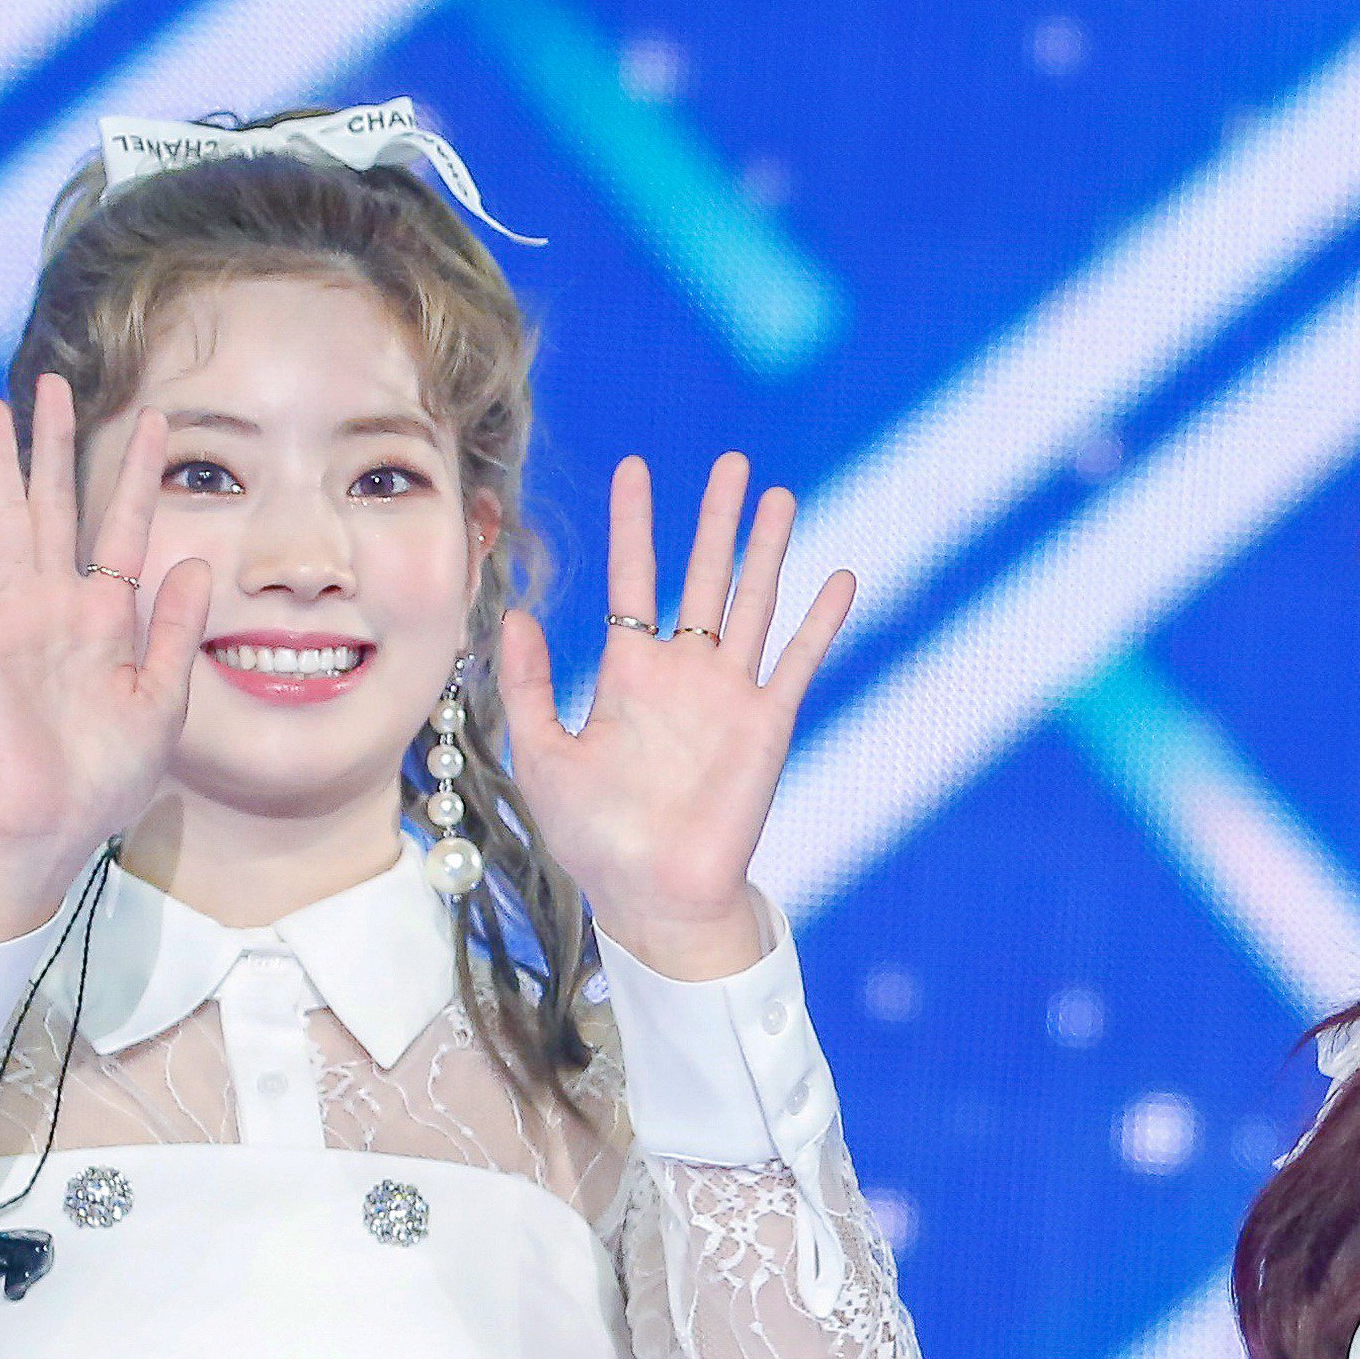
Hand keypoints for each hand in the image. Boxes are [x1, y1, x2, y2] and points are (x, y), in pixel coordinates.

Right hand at [0, 372, 214, 941]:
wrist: (52, 825)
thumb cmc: (107, 776)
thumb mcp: (164, 702)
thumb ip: (174, 631)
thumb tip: (197, 562)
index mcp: (113, 618)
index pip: (127, 528)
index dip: (140, 475)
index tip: (159, 420)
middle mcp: (63, 604)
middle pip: (59, 505)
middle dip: (58, 445)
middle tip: (55, 383)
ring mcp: (17, 614)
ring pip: (7, 518)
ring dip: (1, 463)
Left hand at [496, 452, 855, 976]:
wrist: (653, 897)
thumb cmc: (594, 839)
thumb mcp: (542, 757)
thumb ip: (530, 687)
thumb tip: (519, 615)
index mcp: (628, 676)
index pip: (632, 582)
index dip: (634, 526)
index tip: (636, 468)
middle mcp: (683, 675)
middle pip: (703, 577)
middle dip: (715, 519)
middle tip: (731, 461)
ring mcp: (729, 697)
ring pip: (753, 604)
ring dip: (768, 551)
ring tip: (779, 495)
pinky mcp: (768, 725)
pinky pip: (800, 661)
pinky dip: (822, 620)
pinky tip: (841, 575)